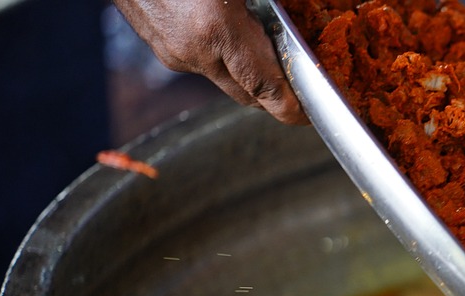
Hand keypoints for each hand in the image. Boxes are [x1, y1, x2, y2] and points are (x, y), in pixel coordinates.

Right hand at [112, 0, 305, 123]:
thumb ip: (269, 4)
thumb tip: (290, 11)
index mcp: (218, 30)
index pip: (266, 89)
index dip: (291, 108)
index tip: (306, 115)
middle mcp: (194, 50)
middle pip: (247, 95)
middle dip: (273, 96)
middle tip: (296, 85)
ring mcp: (172, 51)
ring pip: (224, 79)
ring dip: (246, 72)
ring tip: (263, 49)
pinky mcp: (159, 46)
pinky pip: (201, 61)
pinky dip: (221, 55)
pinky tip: (227, 30)